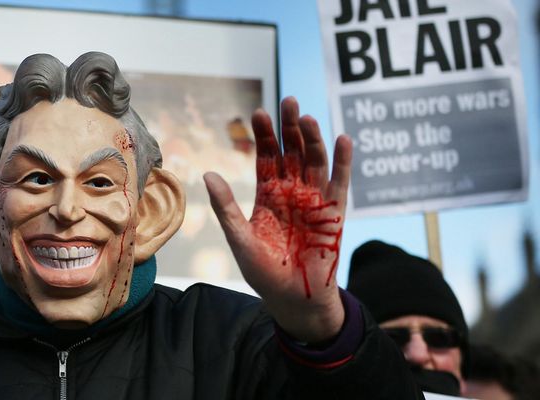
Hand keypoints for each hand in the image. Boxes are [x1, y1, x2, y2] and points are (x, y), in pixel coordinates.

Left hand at [203, 97, 351, 342]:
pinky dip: (342, 161)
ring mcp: (315, 200)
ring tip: (307, 118)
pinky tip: (340, 139)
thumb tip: (208, 174)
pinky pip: (340, 182)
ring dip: (313, 139)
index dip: (264, 135)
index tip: (258, 112)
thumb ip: (226, 207)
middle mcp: (292, 191)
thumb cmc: (264, 271)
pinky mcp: (335, 212)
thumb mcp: (239, 238)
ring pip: (315, 161)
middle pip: (292, 152)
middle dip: (289, 127)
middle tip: (287, 101)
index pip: (266, 157)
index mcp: (268, 194)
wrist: (293, 298)